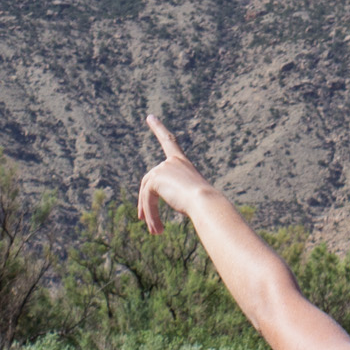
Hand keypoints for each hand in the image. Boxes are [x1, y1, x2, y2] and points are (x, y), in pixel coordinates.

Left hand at [136, 116, 217, 233]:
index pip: (169, 142)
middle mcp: (172, 162)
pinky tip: (157, 230)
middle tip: (141, 220)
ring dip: (149, 214)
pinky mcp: (155, 179)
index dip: (159, 129)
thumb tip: (189, 211)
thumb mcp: (195, 199)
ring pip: (147, 195)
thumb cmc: (208, 205)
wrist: (207, 203)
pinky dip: (150, 216)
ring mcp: (163, 169)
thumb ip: (184, 199)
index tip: (150, 117)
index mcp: (182, 163)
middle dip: (145, 203)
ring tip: (155, 232)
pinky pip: (147, 200)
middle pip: (149, 182)